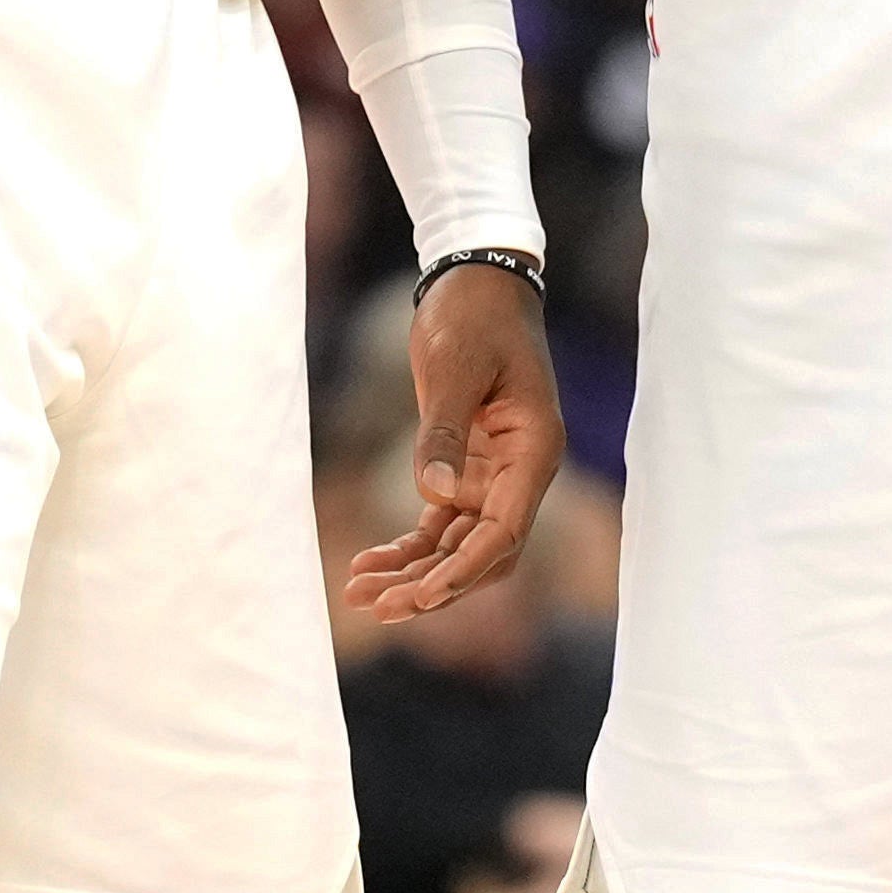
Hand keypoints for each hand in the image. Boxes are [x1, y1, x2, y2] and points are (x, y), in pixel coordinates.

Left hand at [342, 264, 561, 620]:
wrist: (474, 285)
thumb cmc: (474, 317)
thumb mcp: (455, 367)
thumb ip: (445, 433)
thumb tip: (433, 497)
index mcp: (534, 450)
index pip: (506, 532)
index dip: (464, 570)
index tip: (421, 596)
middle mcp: (519, 473)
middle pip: (482, 554)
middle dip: (432, 586)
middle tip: (375, 608)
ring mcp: (492, 475)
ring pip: (456, 546)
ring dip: (413, 574)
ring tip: (357, 592)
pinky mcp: (464, 469)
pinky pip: (438, 524)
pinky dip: (408, 547)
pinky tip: (368, 563)